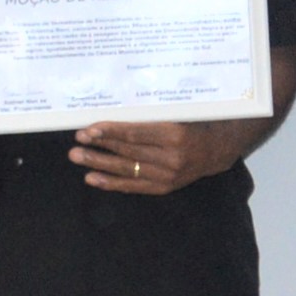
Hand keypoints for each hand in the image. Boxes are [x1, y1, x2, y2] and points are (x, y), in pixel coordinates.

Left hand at [68, 118, 243, 198]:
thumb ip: (152, 112)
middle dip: (100, 146)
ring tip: (77, 156)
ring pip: (127, 169)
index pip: (136, 134)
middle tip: (77, 141)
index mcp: (176, 134)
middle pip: (128, 151)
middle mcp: (173, 157)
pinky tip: (92, 178)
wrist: (218, 148)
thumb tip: (115, 108)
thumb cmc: (195, 122)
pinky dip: (112, 183)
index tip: (90, 129)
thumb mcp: (179, 111)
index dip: (111, 132)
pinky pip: (134, 186)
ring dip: (99, 163)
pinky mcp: (165, 187)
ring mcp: (169, 175)